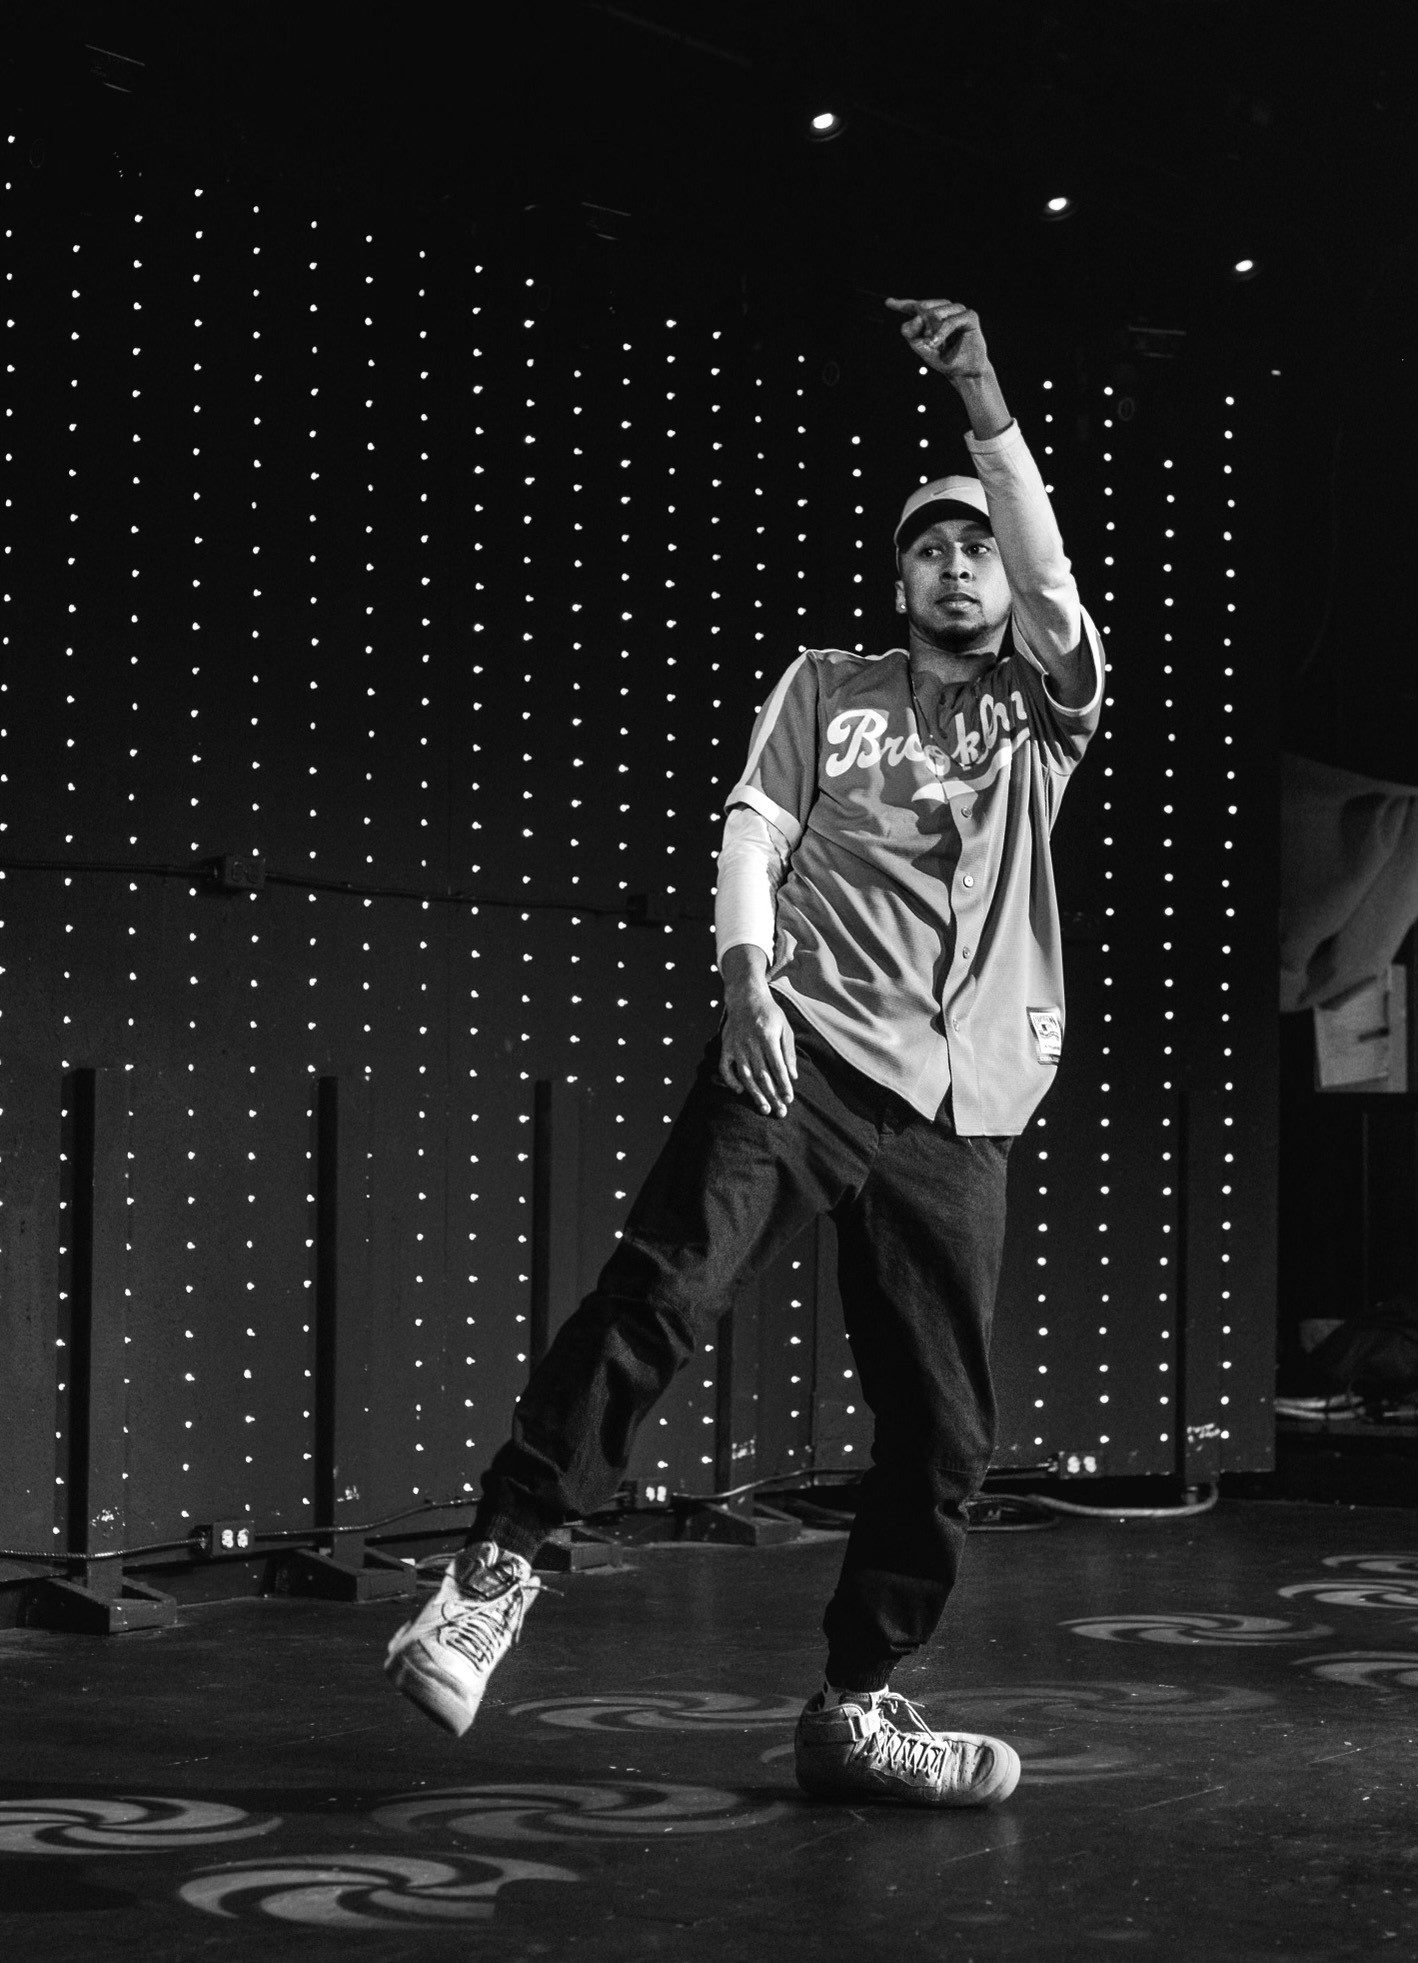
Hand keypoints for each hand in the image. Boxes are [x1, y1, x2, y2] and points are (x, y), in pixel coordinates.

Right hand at [718, 984, 797, 1117]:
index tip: (789, 1099)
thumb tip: (793, 1077)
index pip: (777, 1067)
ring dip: (755, 1094)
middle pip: (762, 1075)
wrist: (746, 997)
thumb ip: (788, 1052)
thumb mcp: (785, 1027)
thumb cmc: (770, 1014)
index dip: (783, 1085)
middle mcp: (750, 1042)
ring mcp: (736, 1045)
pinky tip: (740, 1091)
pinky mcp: (725, 1046)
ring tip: (764, 1109)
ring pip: (745, 1075)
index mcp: (767, 1036)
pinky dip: (730, 1080)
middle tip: (779, 1112)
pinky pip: (725, 1067)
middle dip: (772, 1095)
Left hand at [886, 296, 990, 381]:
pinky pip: (951, 320)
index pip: (914, 306)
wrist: (963, 372)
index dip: (901, 304)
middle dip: (920, 323)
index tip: (888, 303)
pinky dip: (942, 331)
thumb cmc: (943, 359)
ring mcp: (958, 311)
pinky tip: (935, 342)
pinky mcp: (970, 316)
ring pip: (936, 311)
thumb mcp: (920, 347)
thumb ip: (911, 333)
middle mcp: (944, 309)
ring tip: (931, 344)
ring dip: (931, 329)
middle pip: (923, 306)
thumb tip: (917, 317)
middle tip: (925, 340)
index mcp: (931, 316)